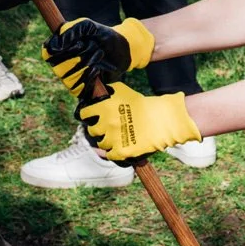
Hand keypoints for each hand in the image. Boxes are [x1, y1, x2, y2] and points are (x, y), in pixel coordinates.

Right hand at [43, 17, 153, 95]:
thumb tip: (56, 46)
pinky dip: (89, 78)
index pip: (47, 54)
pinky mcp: (81, 88)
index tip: (77, 44)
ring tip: (99, 55)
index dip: (58, 51)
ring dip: (87, 65)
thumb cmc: (103, 35)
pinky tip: (98, 70)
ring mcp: (71, 77)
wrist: (123, 50)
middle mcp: (62, 63)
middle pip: (58, 67)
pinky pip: (77, 89)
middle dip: (80, 55)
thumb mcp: (88, 26)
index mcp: (60, 47)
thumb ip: (71, 30)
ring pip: (68, 78)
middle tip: (93, 45)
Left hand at [77, 81, 199, 163]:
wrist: (160, 119)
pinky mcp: (121, 151)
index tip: (89, 116)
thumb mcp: (122, 90)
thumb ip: (107, 91)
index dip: (86, 115)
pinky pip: (109, 155)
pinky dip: (111, 152)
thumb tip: (98, 92)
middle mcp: (105, 123)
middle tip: (103, 127)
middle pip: (92, 130)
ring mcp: (112, 138)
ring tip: (111, 137)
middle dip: (96, 128)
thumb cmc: (142, 103)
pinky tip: (116, 147)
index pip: (85, 113)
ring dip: (104, 140)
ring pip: (100, 144)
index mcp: (103, 107)